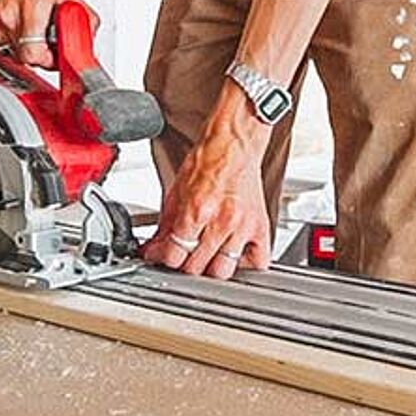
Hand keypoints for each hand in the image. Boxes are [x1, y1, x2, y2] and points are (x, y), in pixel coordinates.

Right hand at [0, 0, 92, 69]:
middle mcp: (8, 17)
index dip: (47, 60)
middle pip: (23, 57)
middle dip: (38, 52)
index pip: (34, 55)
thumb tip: (87, 38)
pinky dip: (8, 39)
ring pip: (9, 53)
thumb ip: (83, 17)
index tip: (54, 57)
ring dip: (22, 46)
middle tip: (44, 40)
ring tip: (28, 25)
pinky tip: (15, 23)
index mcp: (31, 8)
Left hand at [143, 135, 273, 278]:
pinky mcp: (261, 226)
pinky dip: (245, 265)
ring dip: (210, 268)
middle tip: (181, 256)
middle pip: (197, 267)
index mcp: (197, 209)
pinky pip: (257, 261)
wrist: (234, 144)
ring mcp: (243, 226)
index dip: (163, 259)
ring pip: (223, 270)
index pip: (175, 253)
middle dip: (183, 264)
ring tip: (205, 258)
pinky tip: (233, 255)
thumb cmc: (208, 161)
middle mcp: (221, 220)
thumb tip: (154, 248)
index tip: (161, 257)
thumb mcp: (176, 191)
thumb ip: (165, 224)